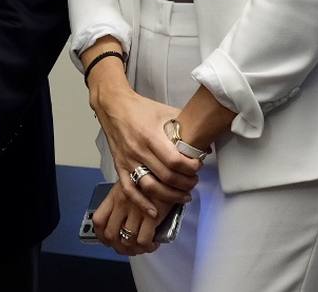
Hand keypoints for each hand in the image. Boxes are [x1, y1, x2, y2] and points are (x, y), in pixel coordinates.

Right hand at [87, 72, 198, 218]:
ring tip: (184, 196)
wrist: (113, 106)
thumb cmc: (141, 108)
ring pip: (151, 187)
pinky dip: (141, 203)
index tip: (198, 166)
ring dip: (170, 196)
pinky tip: (154, 211)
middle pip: (166, 177)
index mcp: (151, 136)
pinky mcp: (120, 167)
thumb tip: (204, 146)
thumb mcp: (166, 112)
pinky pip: (130, 190)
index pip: (174, 161)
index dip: (190, 168)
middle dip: (186, 183)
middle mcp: (138, 150)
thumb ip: (185, 127)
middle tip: (194, 181)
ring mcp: (128, 161)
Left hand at [93, 183, 158, 256]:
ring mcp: (135, 210)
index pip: (98, 220)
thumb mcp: (130, 184)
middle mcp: (121, 203)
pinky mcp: (151, 216)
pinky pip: (143, 240)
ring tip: (143, 247)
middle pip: (111, 234)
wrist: (167, 171)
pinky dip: (147, 246)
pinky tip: (153, 243)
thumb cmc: (150, 177)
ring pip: (127, 241)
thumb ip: (123, 202)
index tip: (108, 241)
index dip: (101, 236)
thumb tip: (122, 224)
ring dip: (134, 249)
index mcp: (114, 195)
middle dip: (119, 247)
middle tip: (129, 248)